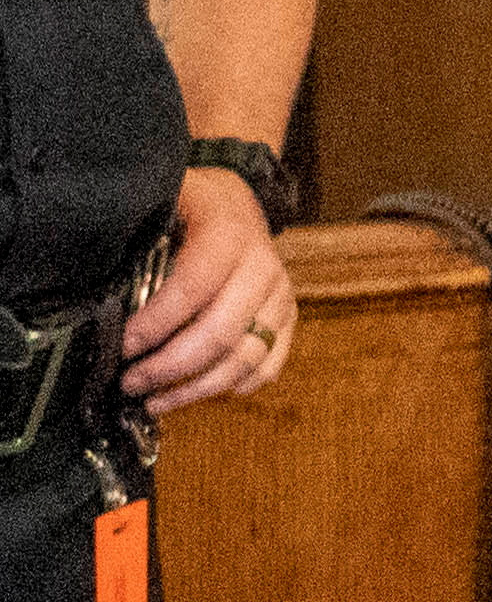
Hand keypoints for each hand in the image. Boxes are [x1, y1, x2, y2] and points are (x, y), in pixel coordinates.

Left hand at [124, 167, 294, 413]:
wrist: (238, 200)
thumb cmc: (191, 204)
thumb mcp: (163, 200)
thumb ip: (136, 233)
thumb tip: (95, 278)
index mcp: (228, 233)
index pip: (194, 287)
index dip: (157, 323)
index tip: (123, 346)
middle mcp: (263, 266)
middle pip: (222, 332)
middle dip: (171, 366)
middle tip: (131, 382)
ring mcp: (279, 294)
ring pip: (247, 356)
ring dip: (199, 388)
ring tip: (156, 401)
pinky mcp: (287, 315)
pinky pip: (269, 363)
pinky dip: (237, 385)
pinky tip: (200, 391)